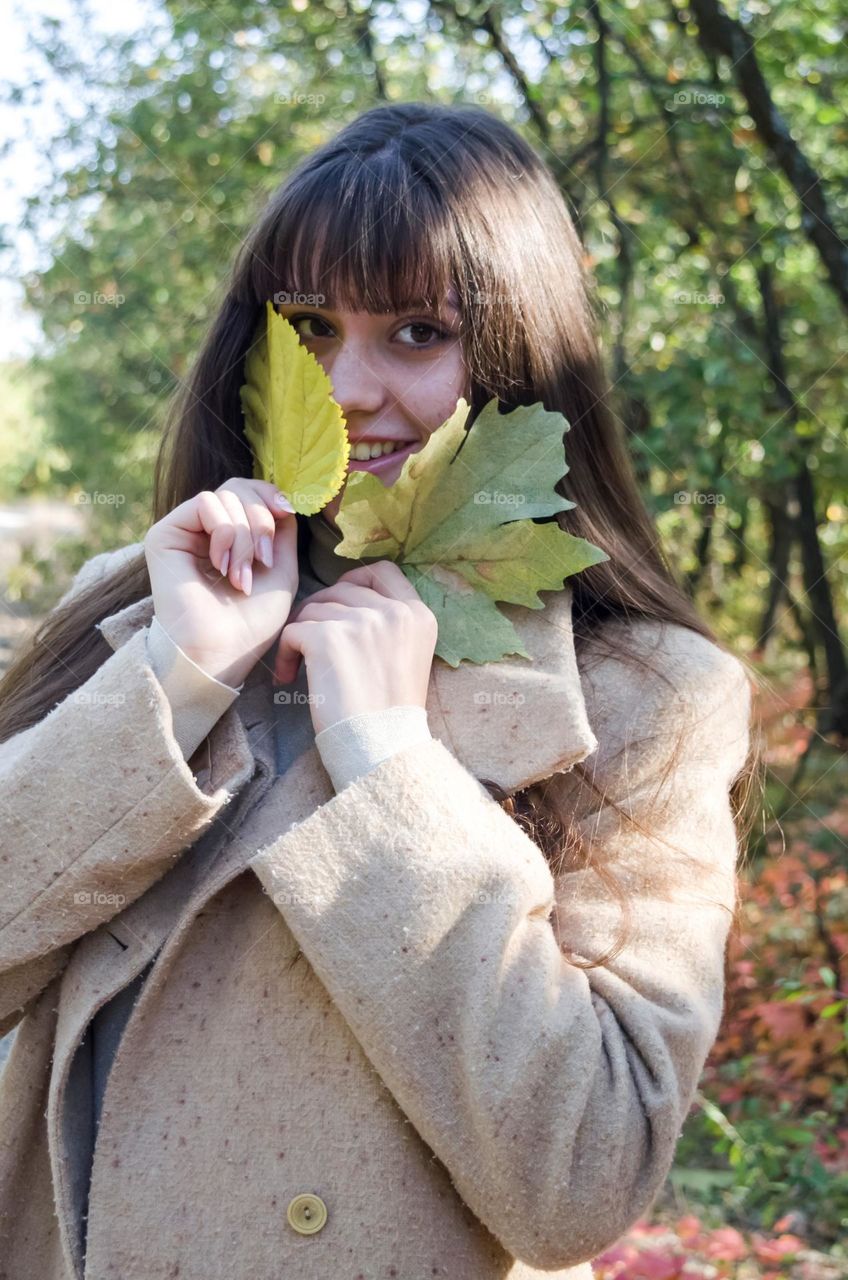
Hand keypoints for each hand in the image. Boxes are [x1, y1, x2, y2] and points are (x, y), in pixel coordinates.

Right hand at [144, 478, 298, 687]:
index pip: (250, 492)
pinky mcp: (165, 534)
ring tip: (240, 577)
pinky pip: (205, 503)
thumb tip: (281, 498)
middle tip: (263, 561)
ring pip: (226, 495)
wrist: (221, 650)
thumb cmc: (252, 621)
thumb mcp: (281, 569)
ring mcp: (184, 531)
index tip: (286, 512)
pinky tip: (221, 565)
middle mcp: (204, 530)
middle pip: (240, 487)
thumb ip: (281, 530)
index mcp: (230, 537)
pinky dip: (224, 532)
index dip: (271, 495)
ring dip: (244, 536)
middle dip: (261, 519)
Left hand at [272, 561, 437, 734]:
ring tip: (302, 667)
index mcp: (417, 615)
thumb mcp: (412, 656)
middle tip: (313, 641)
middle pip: (341, 589)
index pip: (383, 571)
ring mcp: (361, 622)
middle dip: (321, 611)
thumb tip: (351, 600)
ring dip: (303, 635)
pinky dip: (286, 653)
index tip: (342, 603)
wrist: (383, 746)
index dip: (356, 580)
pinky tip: (290, 676)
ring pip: (314, 609)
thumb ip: (392, 625)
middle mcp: (393, 612)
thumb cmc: (391, 713)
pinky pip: (293, 631)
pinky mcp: (328, 638)